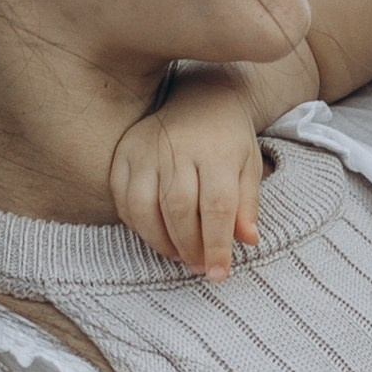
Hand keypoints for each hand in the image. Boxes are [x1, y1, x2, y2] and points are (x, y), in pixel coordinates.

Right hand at [110, 73, 265, 279]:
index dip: (217, 245)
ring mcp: (146, 149)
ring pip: (145, 207)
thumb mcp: (249, 167)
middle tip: (198, 265)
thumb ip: (248, 204)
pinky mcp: (124, 152)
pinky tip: (155, 235)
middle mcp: (178, 148)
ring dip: (160, 241)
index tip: (219, 273)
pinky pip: (122, 198)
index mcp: (216, 152)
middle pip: (178, 210)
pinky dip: (136, 224)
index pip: (217, 207)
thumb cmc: (229, 140)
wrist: (202, 98)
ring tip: (179, 255)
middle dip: (188, 246)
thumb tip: (248, 240)